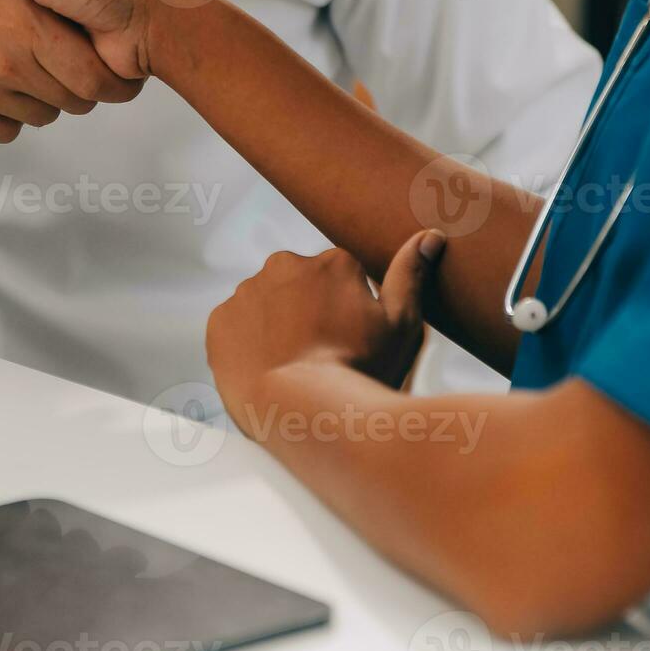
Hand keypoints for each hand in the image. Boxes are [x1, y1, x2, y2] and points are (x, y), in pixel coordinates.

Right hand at [0, 0, 146, 143]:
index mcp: (26, 20)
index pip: (94, 78)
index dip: (105, 69)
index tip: (98, 50)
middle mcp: (2, 62)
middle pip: (72, 102)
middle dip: (76, 81)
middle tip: (63, 52)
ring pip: (39, 117)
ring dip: (40, 97)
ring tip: (28, 60)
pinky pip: (2, 130)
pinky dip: (6, 113)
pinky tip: (1, 81)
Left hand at [206, 229, 446, 421]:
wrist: (304, 415)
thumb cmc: (361, 372)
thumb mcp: (402, 325)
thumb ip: (410, 275)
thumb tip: (430, 235)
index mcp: (332, 262)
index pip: (340, 280)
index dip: (348, 315)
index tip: (351, 343)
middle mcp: (284, 265)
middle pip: (299, 287)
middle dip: (309, 313)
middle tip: (322, 356)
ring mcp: (247, 292)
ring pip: (265, 305)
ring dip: (276, 327)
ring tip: (293, 368)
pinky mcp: (219, 321)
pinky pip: (234, 327)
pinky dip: (246, 344)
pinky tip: (266, 370)